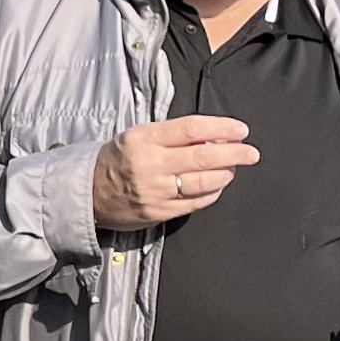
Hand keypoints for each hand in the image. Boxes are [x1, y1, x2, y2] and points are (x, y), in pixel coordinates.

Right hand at [92, 114, 256, 231]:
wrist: (88, 192)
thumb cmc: (118, 159)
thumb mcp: (137, 136)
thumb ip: (172, 136)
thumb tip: (214, 138)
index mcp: (144, 139)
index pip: (192, 129)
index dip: (222, 128)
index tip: (241, 130)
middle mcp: (150, 164)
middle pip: (204, 156)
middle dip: (235, 153)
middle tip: (252, 153)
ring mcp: (155, 191)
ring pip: (204, 181)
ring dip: (226, 174)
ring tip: (233, 169)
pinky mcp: (159, 212)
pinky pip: (196, 202)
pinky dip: (213, 192)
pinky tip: (217, 185)